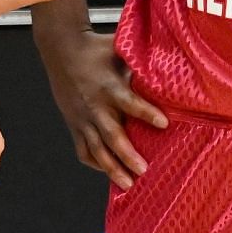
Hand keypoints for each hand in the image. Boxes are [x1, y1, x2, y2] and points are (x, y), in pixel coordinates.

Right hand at [44, 30, 167, 188]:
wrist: (62, 50)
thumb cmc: (96, 49)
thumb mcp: (120, 50)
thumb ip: (141, 61)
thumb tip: (169, 65)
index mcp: (110, 86)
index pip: (130, 103)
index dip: (146, 113)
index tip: (164, 124)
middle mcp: (95, 106)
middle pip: (112, 135)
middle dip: (127, 155)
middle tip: (143, 170)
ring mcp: (83, 118)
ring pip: (97, 149)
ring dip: (112, 168)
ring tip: (128, 184)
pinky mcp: (74, 125)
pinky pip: (83, 149)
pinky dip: (95, 163)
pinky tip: (108, 171)